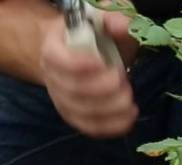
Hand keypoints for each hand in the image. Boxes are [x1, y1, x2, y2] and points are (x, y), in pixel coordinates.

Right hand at [39, 11, 139, 137]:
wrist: (75, 55)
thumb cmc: (90, 35)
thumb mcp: (100, 20)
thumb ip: (113, 19)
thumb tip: (122, 26)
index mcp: (53, 49)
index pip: (58, 60)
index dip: (79, 65)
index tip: (102, 63)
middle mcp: (52, 79)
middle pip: (72, 90)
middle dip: (101, 90)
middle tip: (122, 81)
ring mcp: (61, 101)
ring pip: (81, 113)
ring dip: (109, 109)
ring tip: (129, 101)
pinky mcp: (74, 117)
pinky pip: (88, 127)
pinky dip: (110, 127)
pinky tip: (127, 120)